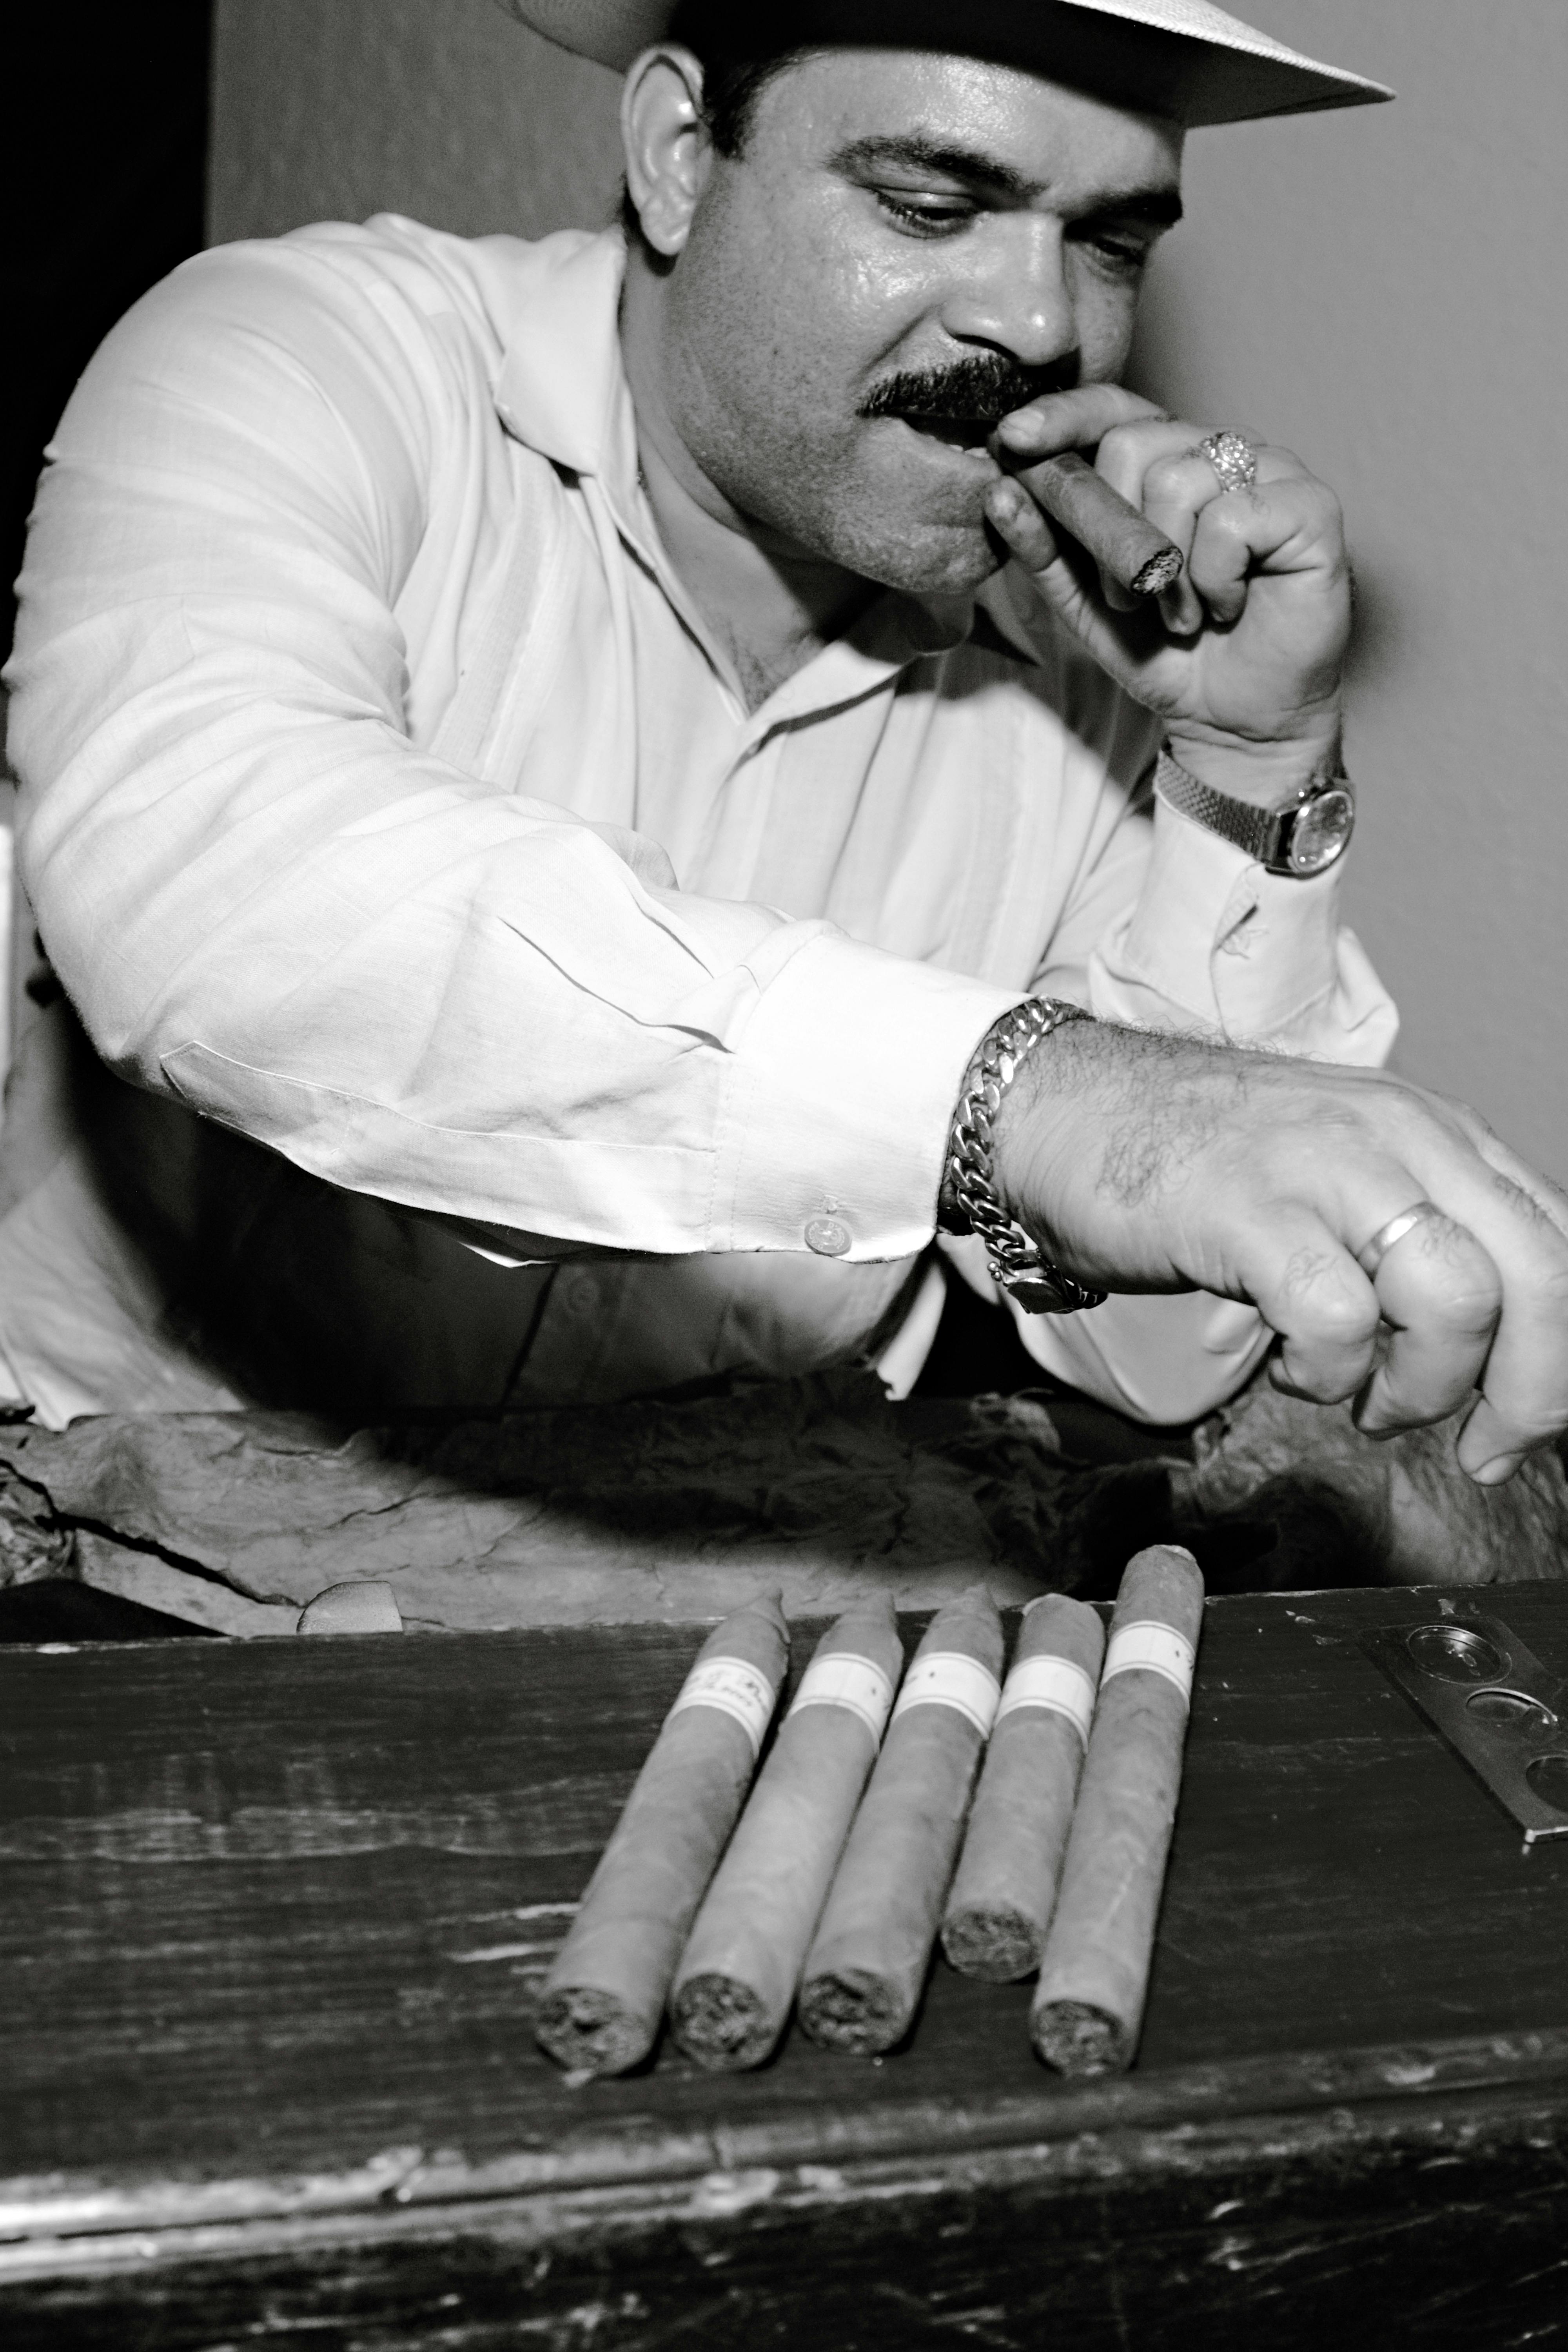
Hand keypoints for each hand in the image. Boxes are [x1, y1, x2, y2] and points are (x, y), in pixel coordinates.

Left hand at [985, 386, 1349, 797]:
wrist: (1231, 718)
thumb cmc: (1164, 653)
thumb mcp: (1084, 603)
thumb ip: (1044, 548)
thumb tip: (999, 489)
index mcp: (1167, 462)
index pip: (1113, 409)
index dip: (1063, 416)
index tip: (1012, 440)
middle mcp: (1220, 453)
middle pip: (1136, 443)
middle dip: (1113, 532)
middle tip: (1135, 596)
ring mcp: (1272, 472)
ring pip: (1181, 480)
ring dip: (1166, 570)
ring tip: (1183, 612)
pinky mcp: (1312, 507)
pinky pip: (1233, 518)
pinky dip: (1215, 578)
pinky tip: (1228, 605)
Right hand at [992, 1020, 1567, 1483]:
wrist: (1061, 1110)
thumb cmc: (1197, 1161)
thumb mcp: (1341, 1178)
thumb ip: (1416, 1243)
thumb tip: (1485, 1356)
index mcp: (1434, 1133)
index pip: (1555, 1245)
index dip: (1557, 1357)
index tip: (1517, 1426)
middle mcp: (1398, 1137)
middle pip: (1534, 1275)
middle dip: (1525, 1391)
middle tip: (1476, 1443)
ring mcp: (1324, 1167)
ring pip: (1452, 1297)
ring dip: (1421, 1385)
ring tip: (1361, 1398)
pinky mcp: (1248, 1210)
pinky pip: (1336, 1316)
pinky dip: (1326, 1371)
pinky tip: (1289, 1365)